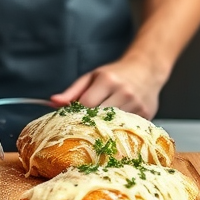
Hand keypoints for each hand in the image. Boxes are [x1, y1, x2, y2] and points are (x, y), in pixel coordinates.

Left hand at [50, 54, 167, 119]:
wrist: (146, 69)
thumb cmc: (114, 74)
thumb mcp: (91, 77)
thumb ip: (72, 91)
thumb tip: (52, 103)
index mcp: (107, 80)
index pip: (86, 105)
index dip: (77, 113)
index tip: (74, 117)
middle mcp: (124, 92)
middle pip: (100, 117)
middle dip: (89, 123)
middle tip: (84, 126)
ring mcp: (137, 104)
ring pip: (114, 126)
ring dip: (104, 129)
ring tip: (99, 127)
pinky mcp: (147, 115)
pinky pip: (128, 129)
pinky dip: (119, 130)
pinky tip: (116, 127)